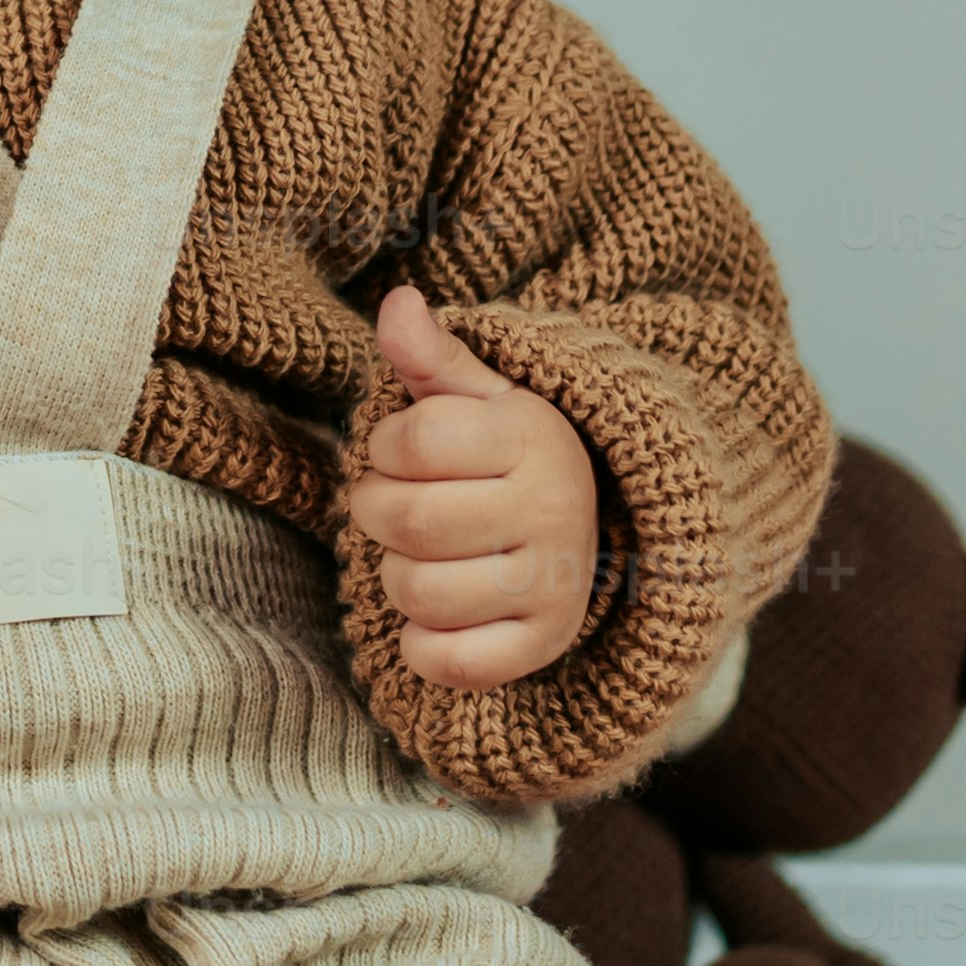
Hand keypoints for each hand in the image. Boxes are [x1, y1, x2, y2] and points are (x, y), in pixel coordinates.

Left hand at [349, 281, 605, 689]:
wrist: (588, 527)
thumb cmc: (505, 457)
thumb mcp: (475, 398)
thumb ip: (431, 356)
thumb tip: (397, 303)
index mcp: (534, 437)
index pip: (414, 440)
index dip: (385, 447)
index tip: (404, 451)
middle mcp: (556, 511)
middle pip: (410, 521)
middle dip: (377, 512)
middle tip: (398, 506)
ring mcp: (555, 584)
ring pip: (420, 592)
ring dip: (397, 576)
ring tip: (423, 555)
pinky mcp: (544, 645)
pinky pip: (451, 662)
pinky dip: (423, 645)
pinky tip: (437, 614)